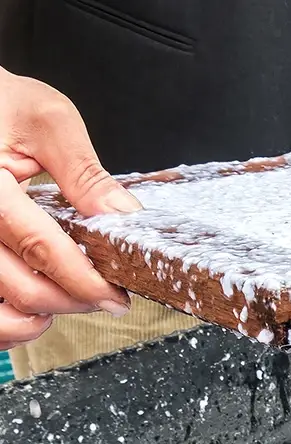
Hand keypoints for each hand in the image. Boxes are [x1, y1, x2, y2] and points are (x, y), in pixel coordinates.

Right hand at [0, 68, 141, 350]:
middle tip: (104, 295)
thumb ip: (84, 173)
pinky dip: (8, 324)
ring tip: (69, 302)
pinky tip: (33, 310)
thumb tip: (125, 215)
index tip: (116, 295)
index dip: (85, 281)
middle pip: (23, 289)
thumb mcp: (44, 120)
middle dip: (73, 301)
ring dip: (39, 317)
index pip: (41, 249)